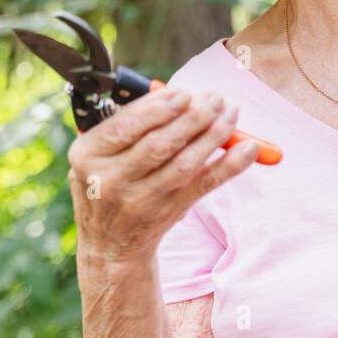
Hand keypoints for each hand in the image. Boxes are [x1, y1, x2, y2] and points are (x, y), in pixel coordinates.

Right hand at [67, 87, 256, 267]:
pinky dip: (229, 166)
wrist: (108, 244)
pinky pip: (203, 185)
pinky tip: (248, 148)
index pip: (125, 126)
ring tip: (230, 113)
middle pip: (159, 144)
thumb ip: (133, 124)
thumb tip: (182, 96)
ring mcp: (139, 201)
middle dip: (192, 117)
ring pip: (184, 164)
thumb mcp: (102, 153)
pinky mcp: (167, 213)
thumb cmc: (110, 181)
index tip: (183, 93)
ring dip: (213, 135)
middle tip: (214, 98)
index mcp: (88, 156)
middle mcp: (110, 181)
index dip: (158, 108)